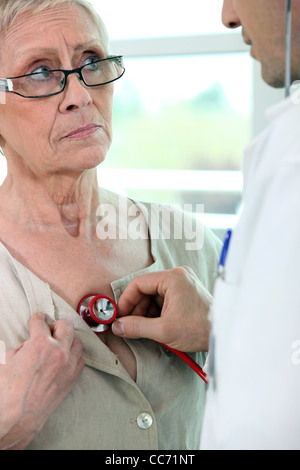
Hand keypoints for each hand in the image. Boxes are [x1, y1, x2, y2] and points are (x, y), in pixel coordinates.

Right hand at [0, 313, 83, 449]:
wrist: (15, 418)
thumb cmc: (6, 390)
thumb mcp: (7, 359)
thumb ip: (23, 347)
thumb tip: (30, 344)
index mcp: (40, 344)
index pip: (41, 321)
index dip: (37, 318)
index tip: (38, 318)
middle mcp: (59, 352)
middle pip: (66, 326)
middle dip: (56, 325)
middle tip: (48, 329)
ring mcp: (68, 366)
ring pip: (77, 342)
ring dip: (68, 340)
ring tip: (58, 343)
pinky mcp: (72, 379)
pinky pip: (80, 360)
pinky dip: (73, 356)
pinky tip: (64, 358)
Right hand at [113, 267, 212, 351]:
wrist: (222, 334)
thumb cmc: (199, 329)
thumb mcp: (163, 330)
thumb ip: (136, 327)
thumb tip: (118, 326)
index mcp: (173, 278)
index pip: (139, 283)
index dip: (126, 300)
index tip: (120, 316)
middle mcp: (178, 275)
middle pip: (146, 289)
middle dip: (136, 308)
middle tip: (129, 325)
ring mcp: (183, 282)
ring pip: (153, 295)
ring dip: (145, 311)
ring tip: (143, 328)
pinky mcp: (185, 291)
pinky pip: (163, 298)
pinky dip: (156, 311)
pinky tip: (154, 325)